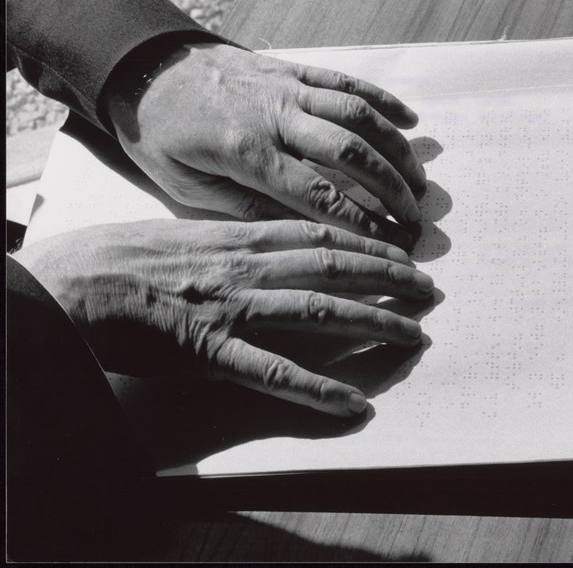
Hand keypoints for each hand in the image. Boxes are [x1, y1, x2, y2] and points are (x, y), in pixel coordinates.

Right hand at [13, 220, 433, 415]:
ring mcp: (235, 309)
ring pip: (320, 311)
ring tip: (416, 336)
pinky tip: (354, 405)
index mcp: (241, 237)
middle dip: (390, 277)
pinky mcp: (213, 352)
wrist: (76, 284)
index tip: (403, 251)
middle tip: (430, 290)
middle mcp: (249, 267)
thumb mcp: (190, 232)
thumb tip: (275, 243)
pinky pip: (275, 373)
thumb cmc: (125, 257)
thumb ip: (237, 239)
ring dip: (374, 323)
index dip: (370, 244)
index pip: (323, 235)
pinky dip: (319, 390)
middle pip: (336, 267)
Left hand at [105, 42, 425, 247]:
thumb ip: (246, 208)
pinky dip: (382, 100)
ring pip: (357, 115)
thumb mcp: (188, 187)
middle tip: (416, 217)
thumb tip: (300, 233)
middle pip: (351, 153)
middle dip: (391, 188)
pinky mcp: (292, 70)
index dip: (361, 221)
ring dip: (396, 148)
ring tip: (420, 180)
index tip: (389, 244)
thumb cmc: (161, 136)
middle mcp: (276, 116)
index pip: (318, 194)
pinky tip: (411, 121)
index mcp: (247, 152)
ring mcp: (287, 87)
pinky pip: (345, 82)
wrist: (143, 69)